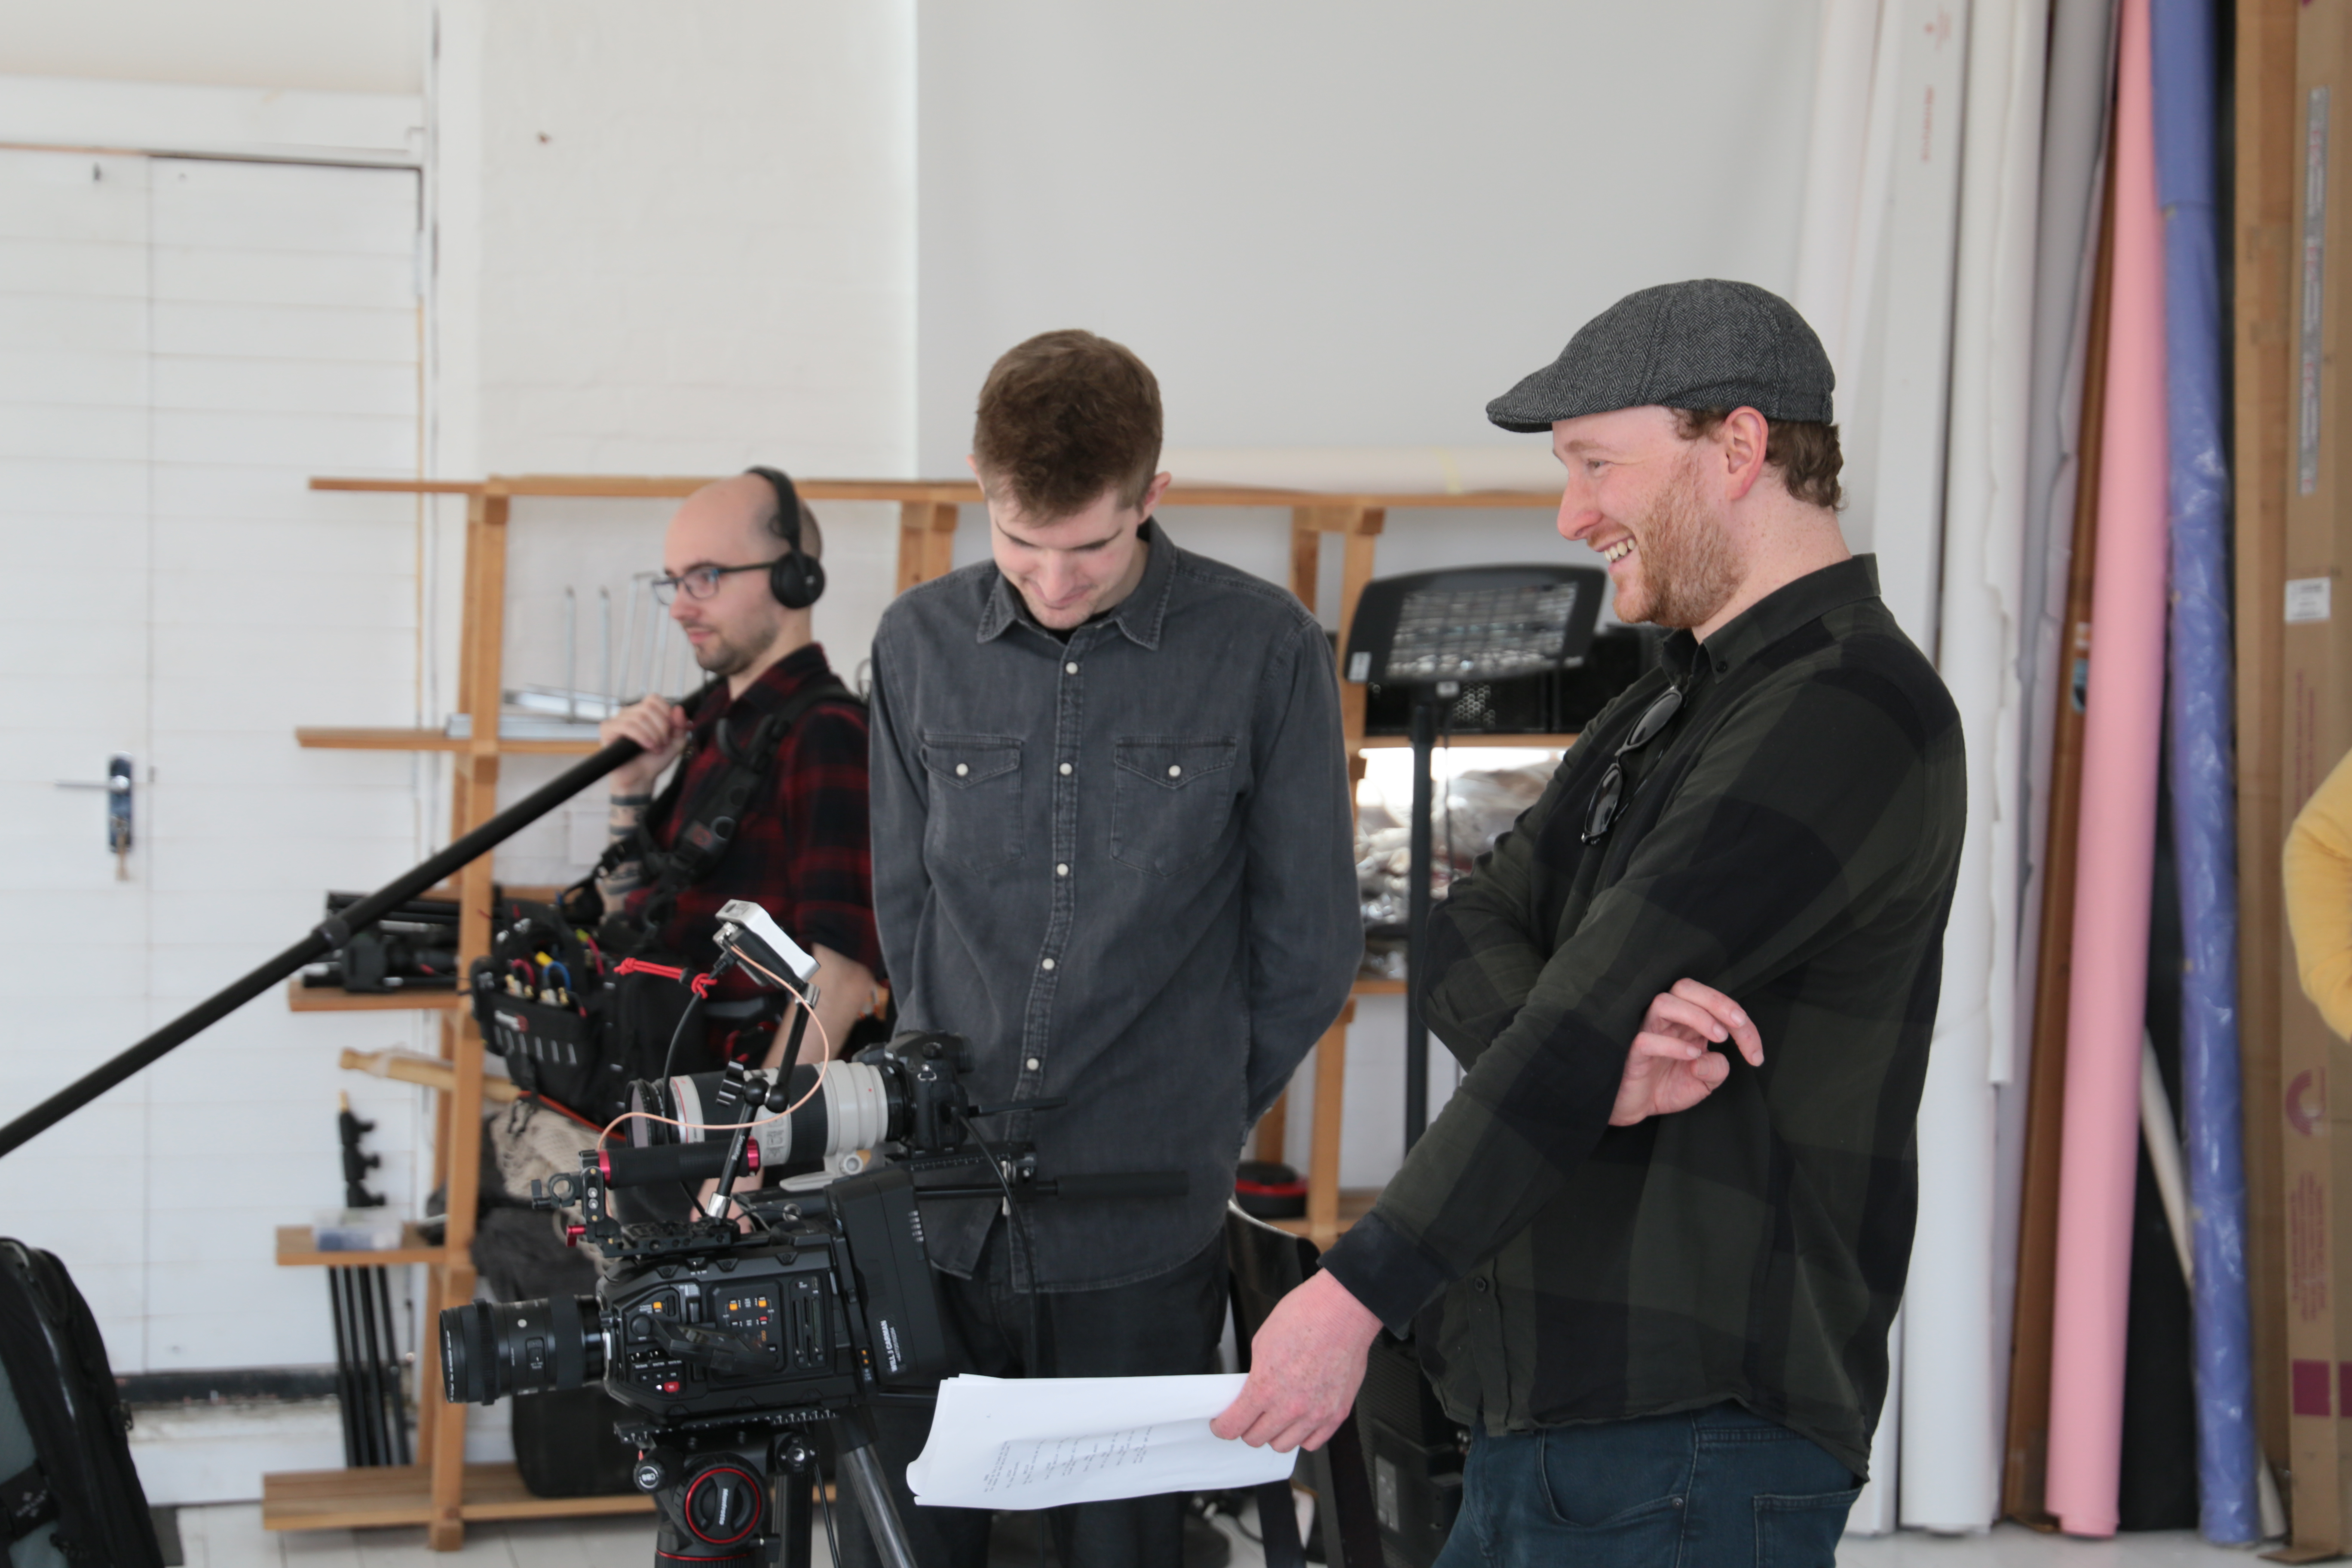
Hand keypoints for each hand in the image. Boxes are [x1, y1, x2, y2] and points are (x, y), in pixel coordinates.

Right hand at [601, 695, 689, 793]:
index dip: (666, 713)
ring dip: (653, 734)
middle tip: (662, 743)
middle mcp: (629, 713)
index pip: (654, 699)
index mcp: (643, 712)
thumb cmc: (654, 759)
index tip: (670, 731)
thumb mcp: (676, 742)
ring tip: (655, 748)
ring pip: (639, 717)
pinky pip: (626, 725)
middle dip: (661, 727)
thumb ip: (680, 725)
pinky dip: (641, 736)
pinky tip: (647, 746)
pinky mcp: (607, 730)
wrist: (641, 778)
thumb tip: (678, 708)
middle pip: (649, 707)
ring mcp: (617, 720)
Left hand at [1211, 1270, 1381, 1452]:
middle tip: (1249, 1416)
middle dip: (1247, 1428)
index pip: (1234, 1426)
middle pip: (1256, 1439)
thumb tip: (1250, 1392)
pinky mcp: (1337, 1413)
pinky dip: (1303, 1435)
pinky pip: (1313, 1442)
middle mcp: (1291, 1406)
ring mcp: (1316, 1413)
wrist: (1343, 1309)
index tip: (1223, 1424)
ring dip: (1275, 1434)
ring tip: (1276, 1417)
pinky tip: (1300, 1420)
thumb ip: (1255, 1375)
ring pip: (1284, 1445)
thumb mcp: (1262, 1342)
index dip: (1223, 1426)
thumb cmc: (1306, 1316)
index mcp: (1266, 1387)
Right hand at [1609, 978, 1763, 1125]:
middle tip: (1738, 1022)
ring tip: (1718, 1037)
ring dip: (1696, 1015)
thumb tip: (1709, 1057)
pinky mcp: (1632, 1052)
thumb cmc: (1665, 1088)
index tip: (1756, 1055)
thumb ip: (1716, 1069)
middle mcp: (1668, 1021)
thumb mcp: (1704, 1083)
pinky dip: (1672, 1044)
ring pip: (1664, 1002)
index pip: (1715, 1006)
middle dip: (1717, 1001)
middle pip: (1686, 988)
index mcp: (1687, 1023)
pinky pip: (1647, 1039)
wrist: (1635, 1109)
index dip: (1742, 1026)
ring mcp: (1647, 1032)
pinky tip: (1691, 1056)